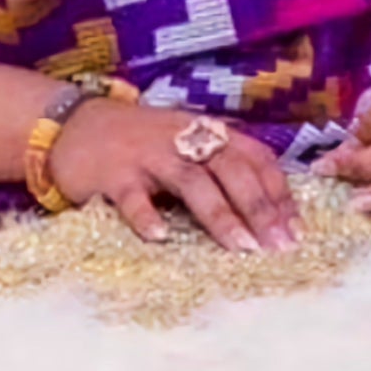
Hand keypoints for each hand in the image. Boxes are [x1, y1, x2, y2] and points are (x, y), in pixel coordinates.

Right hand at [48, 102, 297, 252]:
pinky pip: (133, 197)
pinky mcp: (114, 174)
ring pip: (193, 183)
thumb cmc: (142, 140)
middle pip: (232, 171)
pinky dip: (147, 217)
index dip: (278, 190)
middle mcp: (185, 139)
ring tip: (242, 246)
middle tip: (279, 245)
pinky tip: (161, 238)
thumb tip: (268, 203)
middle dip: (260, 208)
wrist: (75, 124)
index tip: (296, 226)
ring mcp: (150, 155)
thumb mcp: (188, 140)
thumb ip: (221, 163)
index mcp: (209, 131)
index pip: (255, 157)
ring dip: (220, 215)